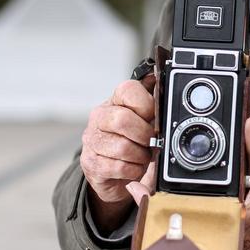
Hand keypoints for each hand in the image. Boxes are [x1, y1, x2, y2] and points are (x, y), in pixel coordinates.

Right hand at [80, 76, 156, 233]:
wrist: (111, 170)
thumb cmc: (130, 140)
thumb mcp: (144, 119)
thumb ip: (153, 102)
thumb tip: (157, 78)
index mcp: (114, 101)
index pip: (128, 90)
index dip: (147, 105)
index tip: (154, 117)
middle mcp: (99, 117)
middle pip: (123, 120)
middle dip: (145, 135)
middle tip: (151, 142)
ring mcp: (92, 140)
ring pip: (122, 147)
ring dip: (141, 156)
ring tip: (143, 156)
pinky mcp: (91, 163)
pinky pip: (119, 167)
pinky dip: (134, 171)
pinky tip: (134, 168)